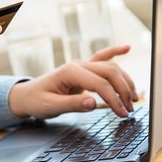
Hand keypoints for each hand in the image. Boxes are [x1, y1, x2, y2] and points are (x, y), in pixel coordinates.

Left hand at [9, 45, 138, 118]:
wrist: (27, 95)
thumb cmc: (37, 101)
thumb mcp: (51, 106)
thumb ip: (72, 104)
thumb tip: (94, 103)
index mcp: (70, 72)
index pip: (99, 84)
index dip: (114, 99)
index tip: (122, 113)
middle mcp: (77, 65)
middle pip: (109, 72)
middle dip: (123, 90)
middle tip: (129, 108)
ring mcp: (81, 65)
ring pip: (109, 67)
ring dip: (124, 80)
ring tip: (133, 97)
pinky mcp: (82, 69)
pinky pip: (101, 57)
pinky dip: (114, 52)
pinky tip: (126, 48)